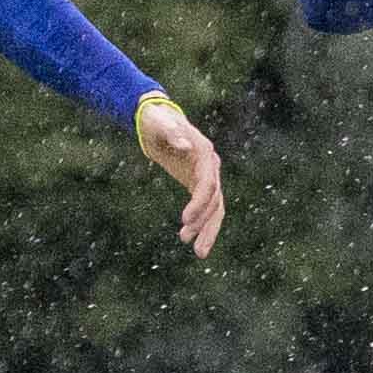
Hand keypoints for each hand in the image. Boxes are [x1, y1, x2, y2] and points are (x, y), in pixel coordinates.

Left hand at [135, 93, 224, 258]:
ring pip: (214, 209)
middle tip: (196, 248)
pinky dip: (200, 224)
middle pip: (215, 201)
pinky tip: (189, 238)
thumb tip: (183, 145)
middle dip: (206, 225)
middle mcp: (211, 166)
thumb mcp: (160, 124)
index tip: (185, 220)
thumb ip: (172, 133)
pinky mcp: (197, 183)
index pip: (207, 183)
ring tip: (198, 252)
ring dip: (207, 230)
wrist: (158, 120)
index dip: (199, 203)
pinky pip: (204, 207)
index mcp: (204, 152)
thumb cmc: (157, 121)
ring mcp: (206, 176)